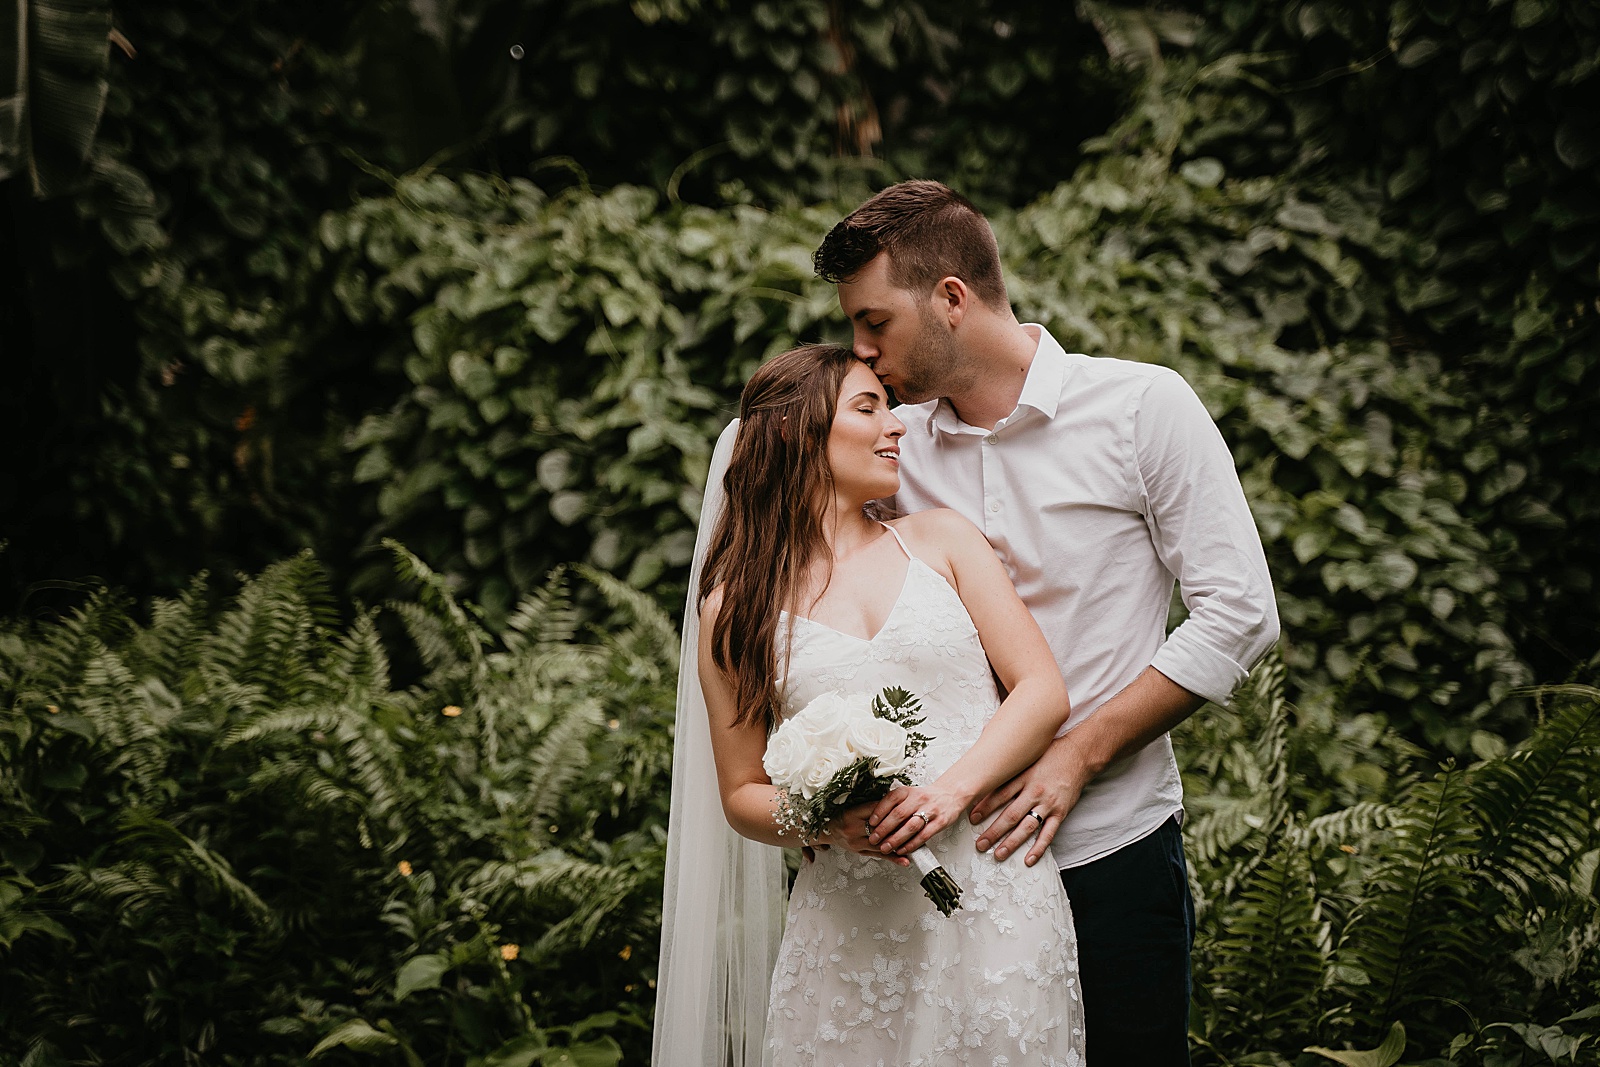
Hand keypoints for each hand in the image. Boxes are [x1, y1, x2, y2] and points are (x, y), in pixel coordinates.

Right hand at [815, 800, 908, 865]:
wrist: (827, 830)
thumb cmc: (842, 815)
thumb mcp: (853, 806)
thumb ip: (871, 806)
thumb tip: (894, 802)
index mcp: (851, 813)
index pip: (876, 810)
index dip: (891, 809)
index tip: (906, 808)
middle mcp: (853, 829)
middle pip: (879, 829)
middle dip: (898, 828)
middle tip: (915, 825)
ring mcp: (856, 843)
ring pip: (881, 844)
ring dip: (898, 844)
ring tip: (916, 843)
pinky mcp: (860, 852)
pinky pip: (879, 856)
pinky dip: (894, 858)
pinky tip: (905, 860)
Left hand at [867, 784, 966, 857]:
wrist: (950, 795)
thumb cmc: (926, 798)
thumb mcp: (909, 795)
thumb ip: (895, 805)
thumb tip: (875, 820)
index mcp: (908, 791)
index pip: (891, 799)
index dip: (879, 811)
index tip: (871, 822)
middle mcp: (919, 799)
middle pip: (899, 814)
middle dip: (884, 829)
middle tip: (874, 839)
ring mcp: (930, 810)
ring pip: (911, 826)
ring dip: (896, 839)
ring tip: (886, 848)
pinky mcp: (940, 822)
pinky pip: (924, 835)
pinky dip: (912, 844)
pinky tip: (902, 850)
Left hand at [970, 735, 1089, 866]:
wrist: (1078, 755)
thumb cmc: (1050, 754)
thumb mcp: (1026, 757)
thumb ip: (1009, 768)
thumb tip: (986, 774)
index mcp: (1023, 777)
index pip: (999, 795)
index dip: (984, 808)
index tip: (972, 818)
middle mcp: (1034, 791)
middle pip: (1010, 815)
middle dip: (993, 831)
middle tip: (980, 844)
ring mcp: (1048, 804)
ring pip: (1027, 827)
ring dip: (1011, 843)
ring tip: (998, 854)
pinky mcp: (1060, 812)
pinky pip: (1048, 834)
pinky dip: (1038, 848)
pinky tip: (1028, 859)